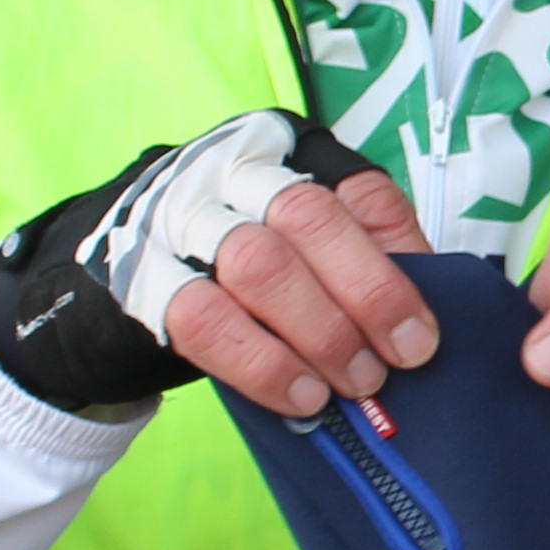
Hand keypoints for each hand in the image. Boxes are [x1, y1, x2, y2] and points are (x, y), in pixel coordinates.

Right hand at [160, 168, 437, 417]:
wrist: (127, 277)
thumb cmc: (245, 266)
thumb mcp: (310, 250)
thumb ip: (366, 265)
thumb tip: (421, 325)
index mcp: (291, 155)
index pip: (360, 193)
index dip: (400, 266)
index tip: (422, 332)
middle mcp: (233, 172)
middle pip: (307, 215)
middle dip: (365, 297)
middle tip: (392, 363)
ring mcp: (181, 219)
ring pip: (257, 263)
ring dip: (319, 334)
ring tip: (351, 384)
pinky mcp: (143, 275)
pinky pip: (206, 320)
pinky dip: (264, 365)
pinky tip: (300, 394)